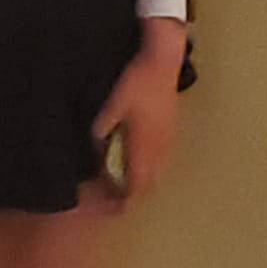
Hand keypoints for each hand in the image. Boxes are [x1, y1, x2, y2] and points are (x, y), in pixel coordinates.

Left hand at [90, 25, 182, 204]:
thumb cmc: (135, 82)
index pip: (137, 184)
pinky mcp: (171, 126)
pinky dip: (151, 164)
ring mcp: (168, 136)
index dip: (126, 200)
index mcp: (144, 144)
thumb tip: (94, 149)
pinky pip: (162, 155)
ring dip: (145, 179)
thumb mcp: (110, 107)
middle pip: (151, 182)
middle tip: (118, 197)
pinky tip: (141, 156)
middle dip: (136, 194)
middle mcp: (159, 145)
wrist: (163, 60)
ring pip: (159, 169)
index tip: (115, 208)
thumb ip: (101, 131)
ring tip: (128, 180)